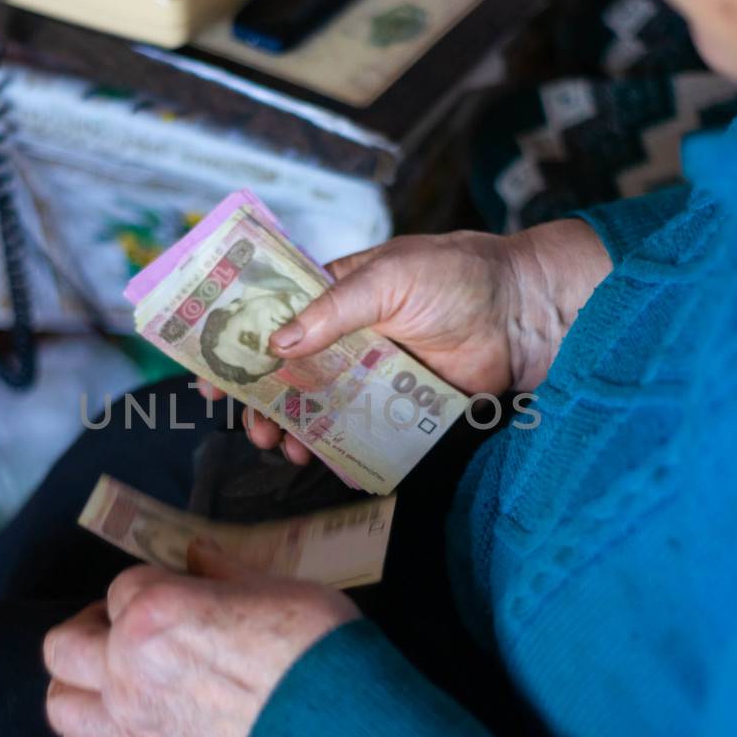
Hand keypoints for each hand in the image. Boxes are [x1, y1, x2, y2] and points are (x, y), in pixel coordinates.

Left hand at [42, 540, 359, 736]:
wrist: (335, 725)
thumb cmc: (311, 644)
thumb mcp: (271, 585)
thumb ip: (219, 572)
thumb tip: (196, 554)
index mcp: (154, 609)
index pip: (123, 586)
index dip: (151, 586)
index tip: (178, 596)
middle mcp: (126, 665)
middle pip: (64, 644)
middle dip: (94, 629)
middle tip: (128, 629)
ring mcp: (129, 722)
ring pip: (60, 705)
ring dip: (79, 686)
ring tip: (112, 679)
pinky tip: (118, 728)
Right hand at [203, 221, 611, 462]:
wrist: (525, 313)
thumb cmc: (459, 276)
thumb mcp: (389, 278)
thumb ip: (333, 309)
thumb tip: (279, 342)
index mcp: (335, 293)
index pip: (273, 318)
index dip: (238, 346)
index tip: (211, 379)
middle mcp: (347, 334)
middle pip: (288, 373)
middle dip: (262, 403)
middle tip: (251, 430)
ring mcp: (372, 371)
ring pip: (317, 406)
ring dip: (293, 428)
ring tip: (283, 450)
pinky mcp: (400, 404)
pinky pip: (359, 430)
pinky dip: (335, 447)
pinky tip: (321, 460)